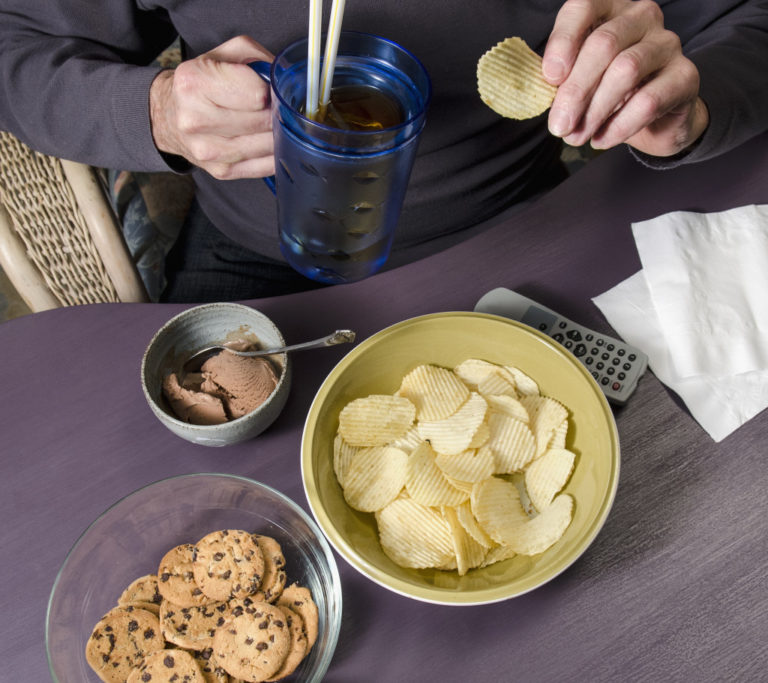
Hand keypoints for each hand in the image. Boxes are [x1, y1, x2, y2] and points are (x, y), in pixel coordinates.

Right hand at [150, 35, 274, 178]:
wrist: (168, 117)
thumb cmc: (200, 84)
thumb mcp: (221, 55)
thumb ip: (256, 56)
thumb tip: (285, 80)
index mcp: (194, 82)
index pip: (257, 94)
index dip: (269, 92)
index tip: (265, 91)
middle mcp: (195, 119)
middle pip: (263, 121)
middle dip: (275, 114)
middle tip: (271, 109)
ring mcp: (207, 150)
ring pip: (267, 146)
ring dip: (277, 135)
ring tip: (270, 124)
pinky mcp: (220, 171)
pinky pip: (264, 166)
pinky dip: (274, 155)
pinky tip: (268, 143)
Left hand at [542, 0, 708, 156]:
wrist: (657, 120)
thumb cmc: (610, 94)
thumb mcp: (580, 81)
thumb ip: (562, 79)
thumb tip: (542, 91)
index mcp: (609, 9)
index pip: (583, 7)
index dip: (563, 41)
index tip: (549, 78)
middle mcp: (642, 17)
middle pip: (603, 44)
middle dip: (575, 91)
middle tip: (559, 126)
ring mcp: (667, 43)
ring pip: (625, 70)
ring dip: (595, 111)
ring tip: (577, 137)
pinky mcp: (686, 75)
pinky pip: (648, 101)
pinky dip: (619, 126)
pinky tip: (602, 140)